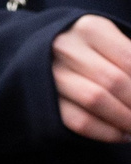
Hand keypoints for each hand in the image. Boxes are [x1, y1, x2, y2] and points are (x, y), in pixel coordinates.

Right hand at [55, 14, 130, 141]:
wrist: (41, 54)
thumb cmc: (91, 49)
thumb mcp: (114, 41)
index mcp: (90, 29)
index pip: (130, 59)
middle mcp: (66, 48)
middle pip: (114, 81)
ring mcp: (51, 75)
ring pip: (96, 101)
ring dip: (126, 119)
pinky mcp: (44, 101)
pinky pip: (79, 121)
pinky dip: (107, 132)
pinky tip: (123, 135)